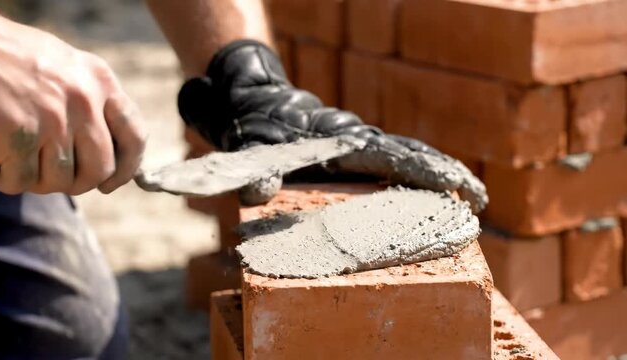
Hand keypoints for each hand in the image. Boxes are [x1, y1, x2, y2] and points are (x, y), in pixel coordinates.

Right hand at [0, 12, 145, 194]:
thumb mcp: (64, 68)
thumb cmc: (8, 57)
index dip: (126, 169)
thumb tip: (112, 155)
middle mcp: (84, 100)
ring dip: (35, 179)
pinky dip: (4, 178)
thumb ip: (91, 104)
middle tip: (48, 173)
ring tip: (13, 156)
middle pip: (99, 170)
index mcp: (99, 80)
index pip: (134, 137)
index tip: (109, 183)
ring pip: (61, 181)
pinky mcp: (20, 136)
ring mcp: (54, 119)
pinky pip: (22, 182)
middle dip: (75, 182)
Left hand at [178, 40, 486, 211]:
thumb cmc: (258, 132)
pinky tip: (440, 193)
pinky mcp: (359, 157)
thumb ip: (255, 172)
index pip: (391, 156)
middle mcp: (359, 144)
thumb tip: (260, 193)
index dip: (423, 171)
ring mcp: (361, 149)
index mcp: (342, 144)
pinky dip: (422, 177)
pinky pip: (398, 165)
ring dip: (443, 176)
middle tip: (480, 199)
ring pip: (411, 157)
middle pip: (412, 155)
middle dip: (447, 175)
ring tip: (475, 198)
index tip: (454, 185)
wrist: (258, 108)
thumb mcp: (251, 152)